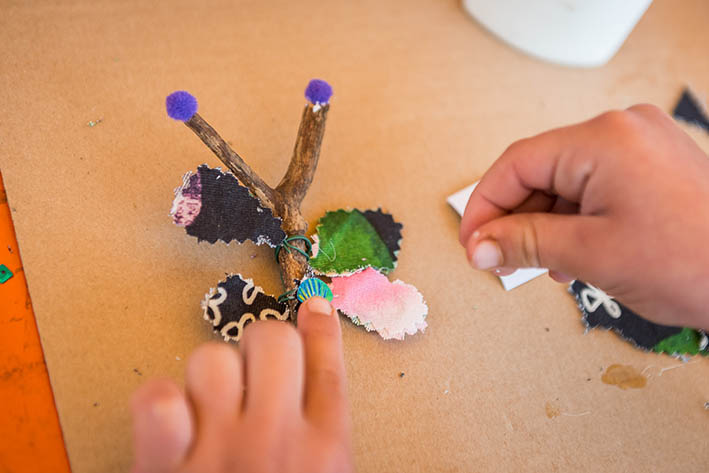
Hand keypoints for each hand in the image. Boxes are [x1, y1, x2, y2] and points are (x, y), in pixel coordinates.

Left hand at [130, 297, 352, 472]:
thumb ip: (324, 450)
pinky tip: (172, 423)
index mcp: (326, 454)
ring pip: (213, 358)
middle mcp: (277, 442)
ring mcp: (221, 451)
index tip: (312, 302)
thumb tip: (318, 398)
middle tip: (254, 371)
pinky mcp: (166, 467)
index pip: (329, 367)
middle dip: (263, 346)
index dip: (320, 327)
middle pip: (273, 342)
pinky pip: (158, 397)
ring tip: (210, 407)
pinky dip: (159, 402)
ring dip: (210, 375)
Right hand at [459, 105, 708, 328]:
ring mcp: (641, 146)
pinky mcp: (652, 167)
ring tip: (540, 264)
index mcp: (604, 140)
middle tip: (498, 258)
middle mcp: (622, 131)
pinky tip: (570, 253)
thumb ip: (523, 243)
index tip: (471, 241)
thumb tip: (480, 245)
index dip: (485, 205)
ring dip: (544, 224)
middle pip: (540, 171)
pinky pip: (594, 187)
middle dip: (516, 219)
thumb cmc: (696, 261)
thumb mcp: (590, 254)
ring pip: (566, 182)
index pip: (517, 164)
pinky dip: (574, 220)